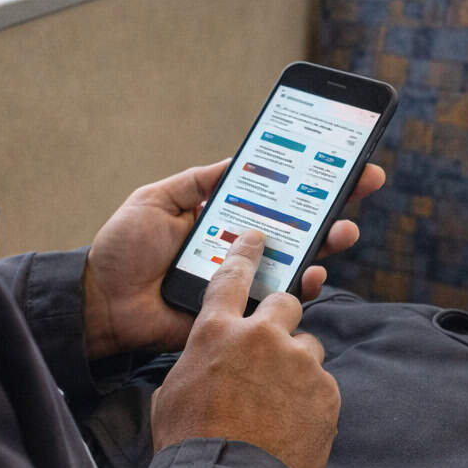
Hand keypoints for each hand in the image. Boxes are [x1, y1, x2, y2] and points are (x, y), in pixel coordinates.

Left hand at [81, 159, 385, 359]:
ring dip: (327, 243)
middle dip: (336, 203)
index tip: (344, 157)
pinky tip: (312, 271)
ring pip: (299, 261)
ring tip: (343, 229)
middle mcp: (242, 248)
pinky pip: (279, 301)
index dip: (308, 179)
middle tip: (365, 183)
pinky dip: (301, 286)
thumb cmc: (124, 250)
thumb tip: (238, 159)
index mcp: (225, 218)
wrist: (102, 301)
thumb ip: (197, 182)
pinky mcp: (240, 311)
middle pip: (299, 224)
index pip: (275, 195)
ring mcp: (244, 280)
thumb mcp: (156, 200)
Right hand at [149, 231, 341, 467]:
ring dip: (296, 365)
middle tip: (272, 345)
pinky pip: (322, 384)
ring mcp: (298, 362)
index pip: (233, 276)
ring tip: (279, 402)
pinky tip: (292, 424)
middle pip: (285, 303)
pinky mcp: (326, 391)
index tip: (258, 240)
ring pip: (307, 346)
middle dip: (281, 319)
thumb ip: (196, 361)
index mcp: (216, 330)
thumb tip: (207, 360)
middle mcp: (260, 336)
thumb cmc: (190, 442)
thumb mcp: (173, 392)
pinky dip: (310, 399)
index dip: (246, 255)